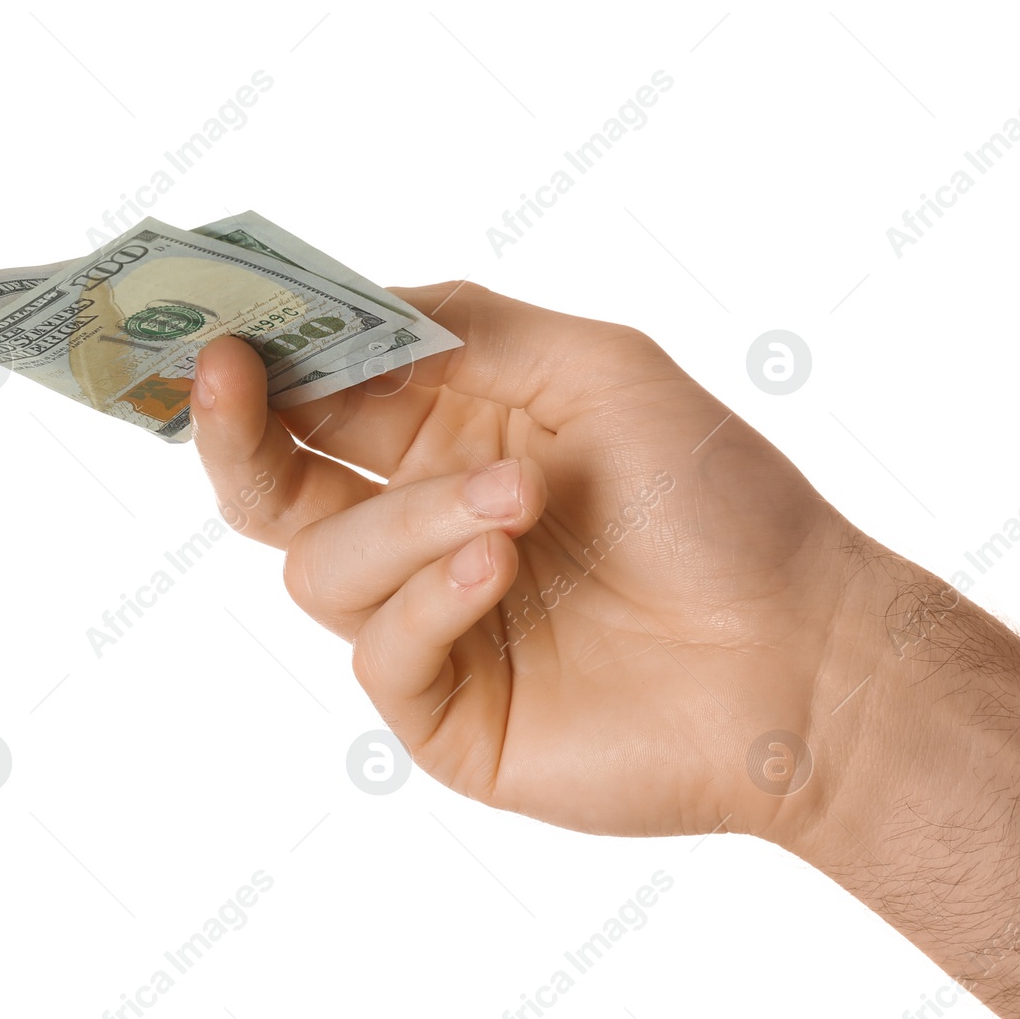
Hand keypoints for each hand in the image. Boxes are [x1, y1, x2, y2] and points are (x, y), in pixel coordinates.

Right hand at [191, 284, 876, 844]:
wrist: (799, 654)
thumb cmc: (720, 503)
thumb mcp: (600, 369)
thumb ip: (470, 328)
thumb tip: (352, 305)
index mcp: (458, 443)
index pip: (324, 399)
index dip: (264, 362)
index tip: (221, 323)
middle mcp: (430, 531)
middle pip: (276, 488)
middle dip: (239, 432)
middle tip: (229, 379)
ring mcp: (435, 625)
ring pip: (321, 566)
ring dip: (408, 520)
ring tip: (516, 502)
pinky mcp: (447, 713)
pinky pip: (380, 649)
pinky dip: (431, 598)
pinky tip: (502, 569)